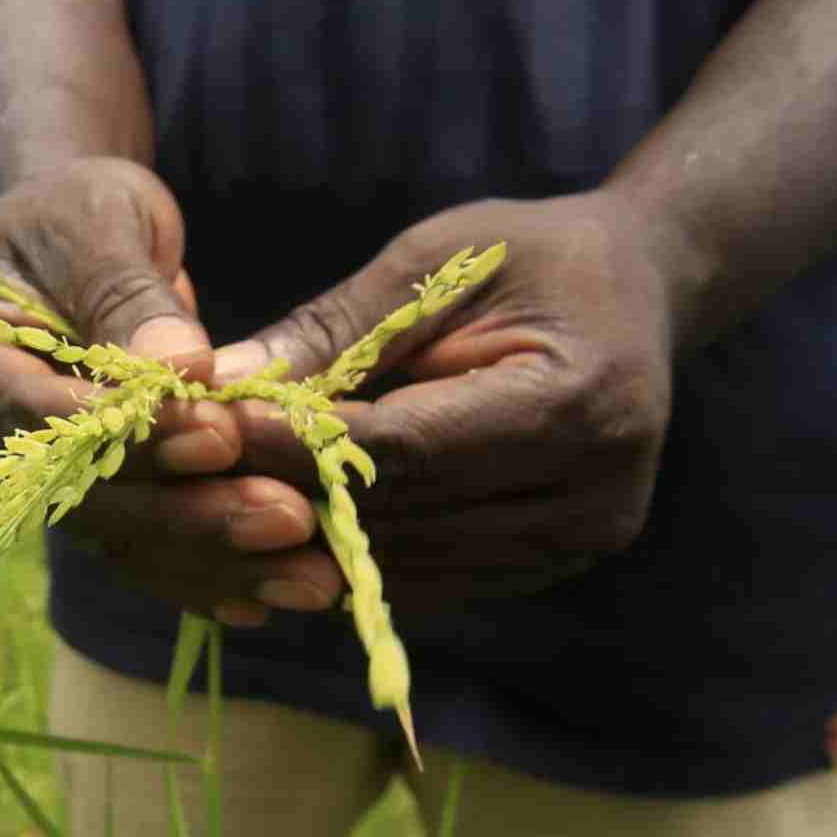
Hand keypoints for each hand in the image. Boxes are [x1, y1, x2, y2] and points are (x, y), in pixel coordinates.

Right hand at [0, 157, 340, 623]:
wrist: (77, 241)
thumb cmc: (76, 214)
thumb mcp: (101, 224)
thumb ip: (130, 298)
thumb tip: (180, 367)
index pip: (40, 419)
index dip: (130, 436)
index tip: (220, 435)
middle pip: (86, 500)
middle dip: (190, 515)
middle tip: (289, 518)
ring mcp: (33, 484)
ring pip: (123, 540)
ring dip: (218, 562)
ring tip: (312, 575)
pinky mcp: (88, 504)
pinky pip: (146, 551)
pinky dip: (213, 574)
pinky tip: (280, 592)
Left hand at [217, 188, 682, 606]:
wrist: (638, 291)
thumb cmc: (533, 258)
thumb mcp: (437, 261)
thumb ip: (336, 328)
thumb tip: (222, 380)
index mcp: (578, 402)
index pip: (408, 447)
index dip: (302, 445)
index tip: (217, 425)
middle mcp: (593, 492)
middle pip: (405, 515)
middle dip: (292, 491)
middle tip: (198, 470)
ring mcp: (579, 542)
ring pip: (408, 562)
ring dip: (312, 536)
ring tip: (227, 496)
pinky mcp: (554, 565)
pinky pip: (431, 578)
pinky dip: (357, 556)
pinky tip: (292, 523)